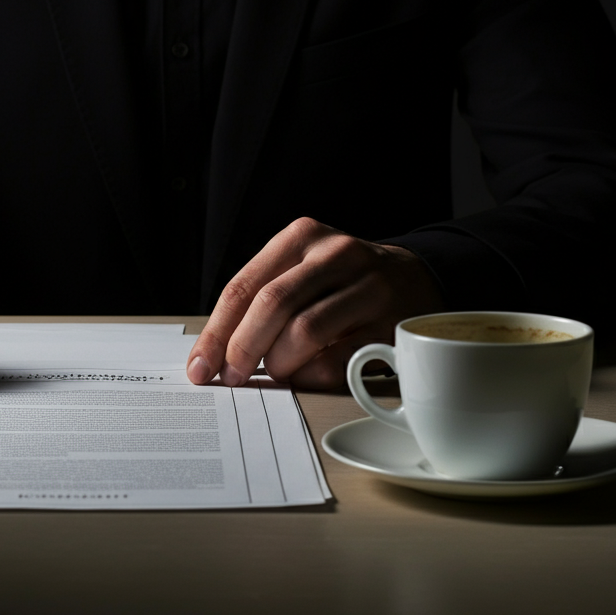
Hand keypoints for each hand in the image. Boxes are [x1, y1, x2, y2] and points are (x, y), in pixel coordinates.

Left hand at [186, 217, 443, 389]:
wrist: (415, 278)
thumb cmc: (340, 281)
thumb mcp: (301, 268)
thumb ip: (260, 300)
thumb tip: (213, 356)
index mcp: (302, 237)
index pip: (244, 286)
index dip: (217, 332)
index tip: (200, 367)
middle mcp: (336, 254)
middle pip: (273, 304)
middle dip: (242, 349)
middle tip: (231, 377)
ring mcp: (369, 287)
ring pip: (306, 331)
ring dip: (279, 363)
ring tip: (274, 372)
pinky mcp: (392, 324)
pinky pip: (340, 359)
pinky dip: (312, 376)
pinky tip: (305, 376)